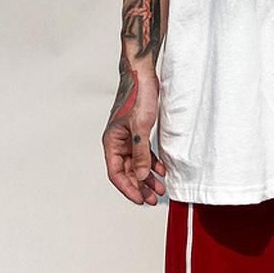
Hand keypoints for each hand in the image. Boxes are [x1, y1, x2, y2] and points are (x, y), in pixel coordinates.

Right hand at [102, 65, 166, 204]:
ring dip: (147, 176)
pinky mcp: (139, 130)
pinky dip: (152, 162)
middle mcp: (118, 141)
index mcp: (112, 141)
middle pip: (127, 171)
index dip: (128, 187)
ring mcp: (128, 136)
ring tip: (159, 188)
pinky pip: (144, 152)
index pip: (117, 173)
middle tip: (152, 198)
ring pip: (137, 163)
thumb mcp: (141, 127)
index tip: (140, 198)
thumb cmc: (137, 95)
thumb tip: (141, 176)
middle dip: (139, 185)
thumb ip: (141, 153)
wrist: (143, 74)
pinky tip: (161, 170)